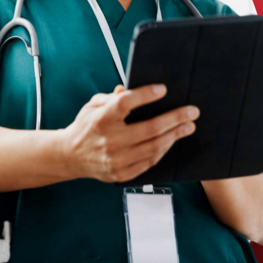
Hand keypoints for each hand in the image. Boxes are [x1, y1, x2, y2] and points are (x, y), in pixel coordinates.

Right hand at [60, 83, 199, 182]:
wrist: (70, 156)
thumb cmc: (85, 125)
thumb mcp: (93, 105)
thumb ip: (112, 97)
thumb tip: (128, 88)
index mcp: (101, 119)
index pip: (126, 103)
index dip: (145, 95)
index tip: (163, 89)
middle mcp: (110, 140)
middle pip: (149, 129)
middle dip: (175, 118)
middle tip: (192, 112)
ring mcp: (116, 159)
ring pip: (154, 147)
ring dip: (175, 136)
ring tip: (188, 126)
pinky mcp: (121, 173)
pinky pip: (149, 162)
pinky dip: (163, 150)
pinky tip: (172, 140)